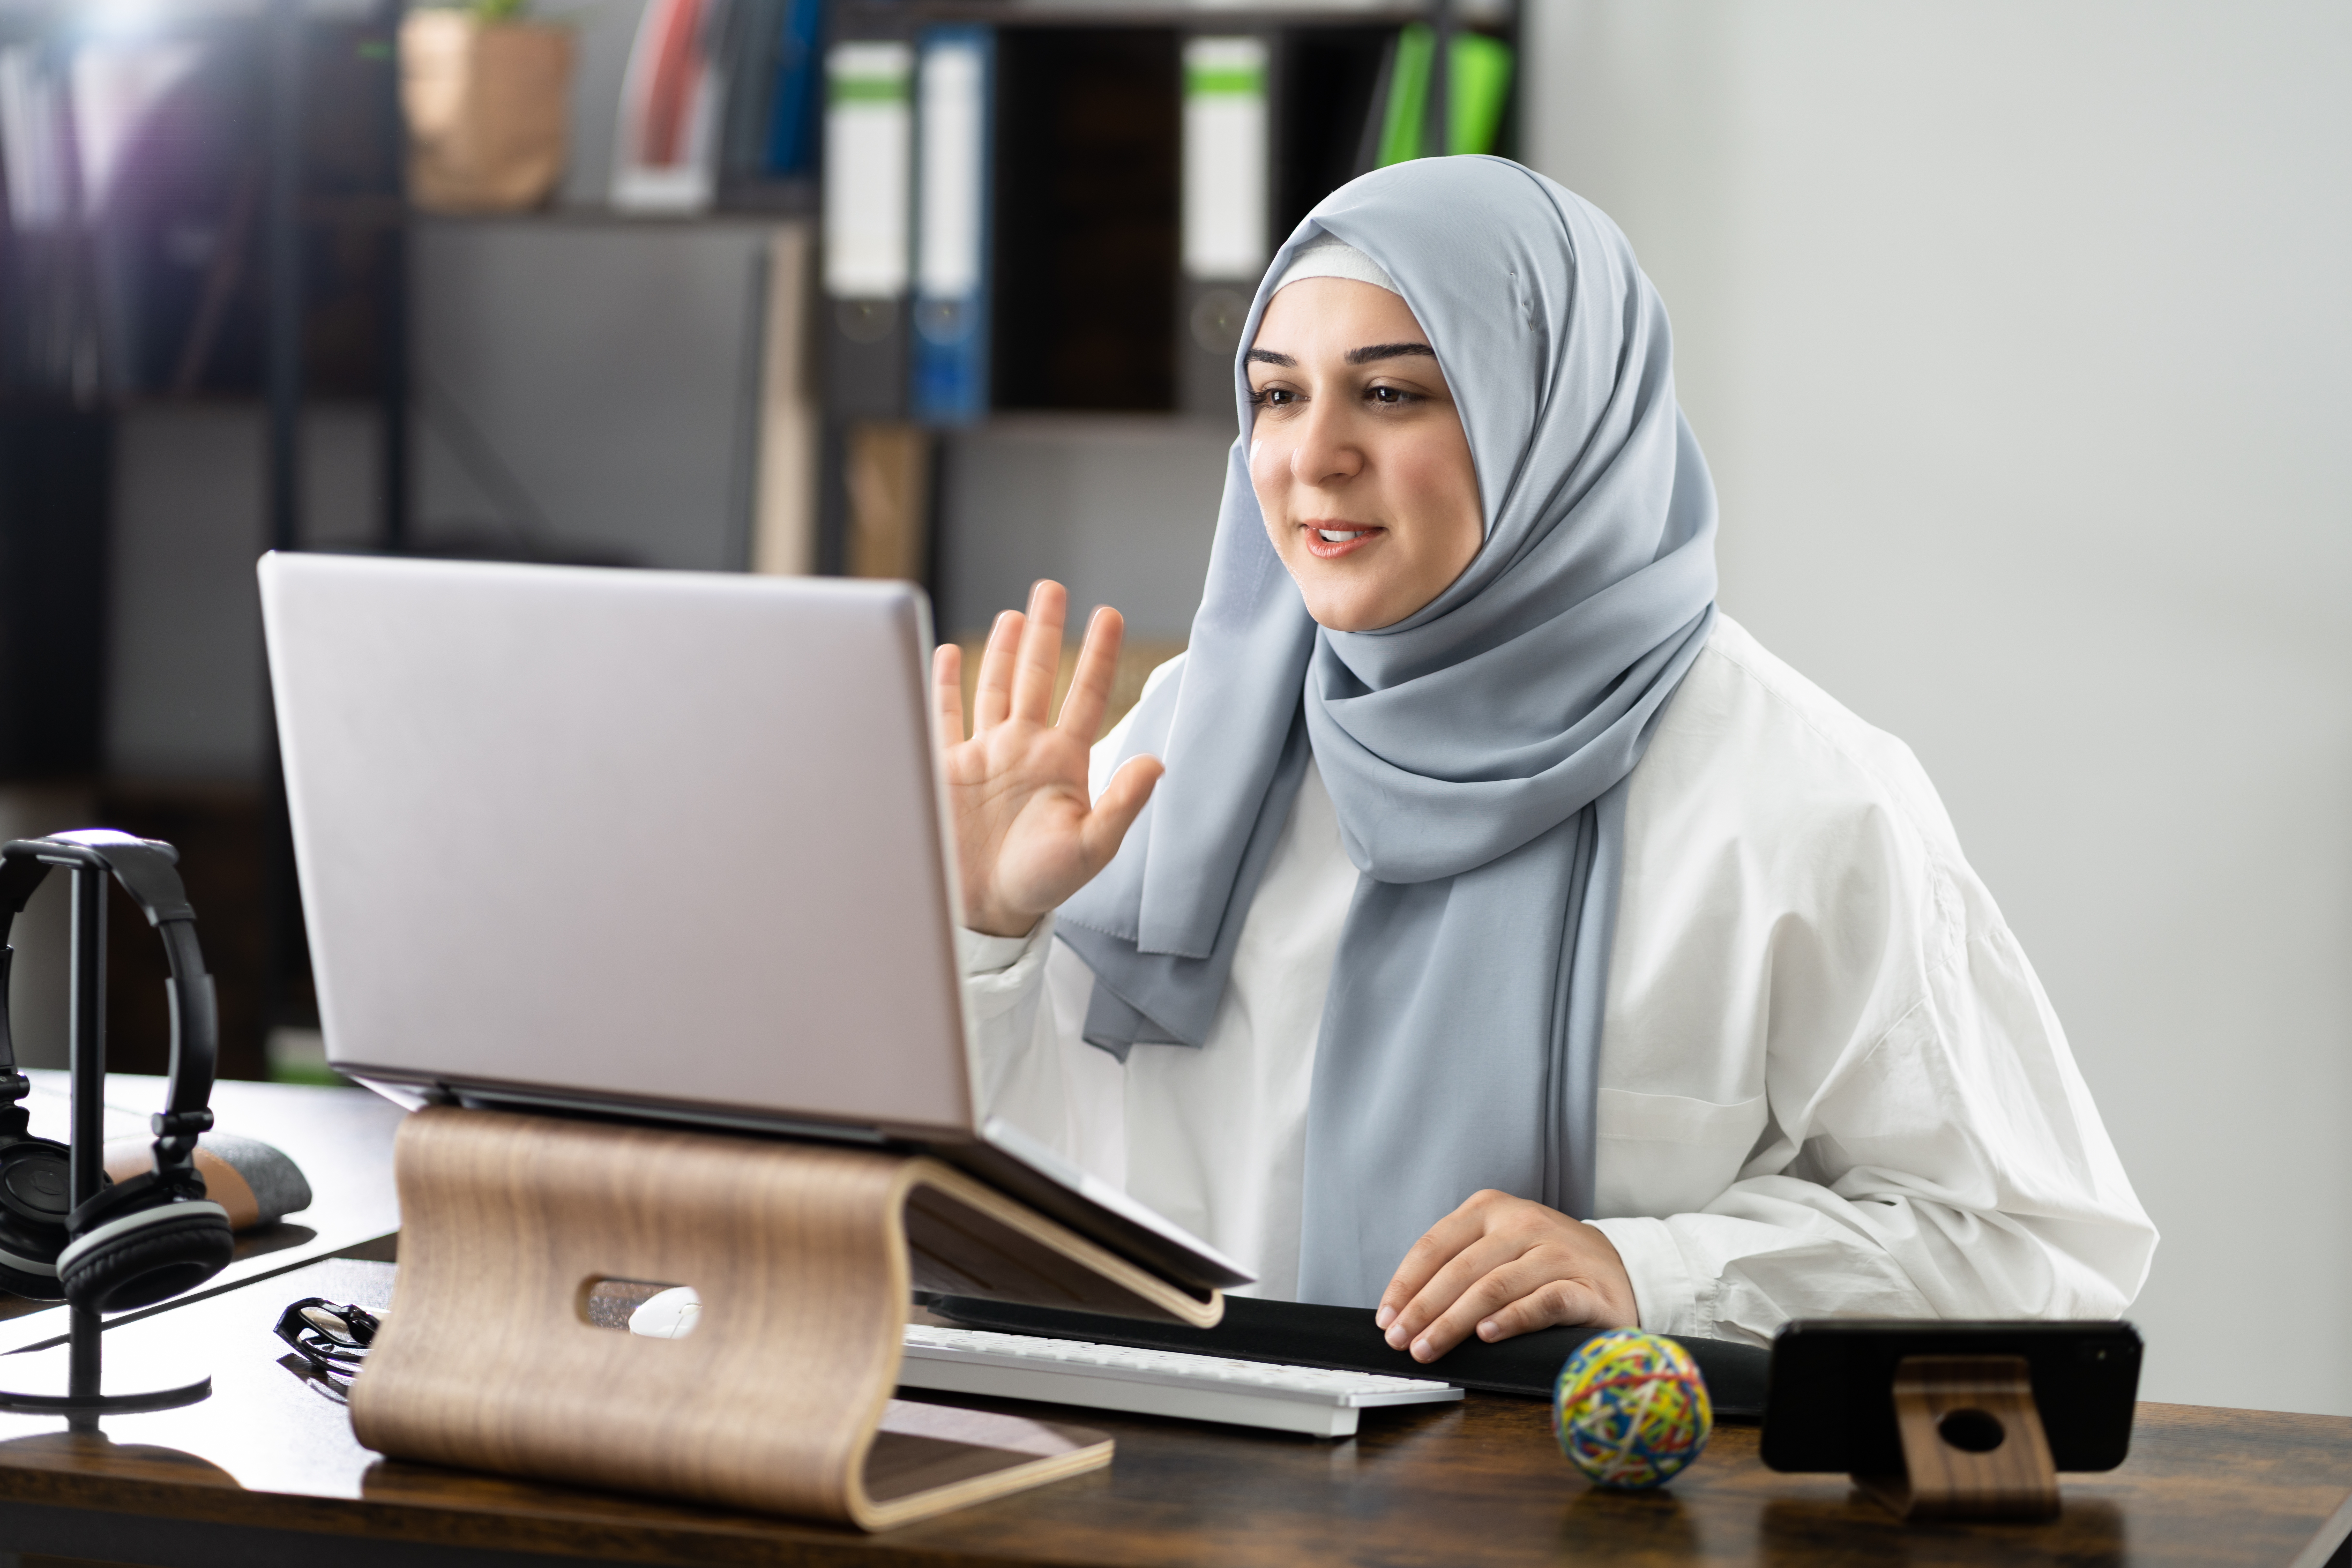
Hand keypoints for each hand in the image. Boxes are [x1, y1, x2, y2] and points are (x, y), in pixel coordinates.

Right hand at [934, 581, 1163, 937]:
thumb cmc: (1041, 885)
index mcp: (1060, 762)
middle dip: (1045, 631)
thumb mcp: (1090, 848)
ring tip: (1016, 613)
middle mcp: (1022, 749)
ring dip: (1004, 650)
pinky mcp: (945, 768)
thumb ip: (1122, 804)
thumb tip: (1156, 762)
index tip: (1110, 614)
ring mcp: (984, 755)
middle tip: (1052, 587)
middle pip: (1037, 676)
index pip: (1085, 695)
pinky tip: (948, 652)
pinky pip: (945, 716)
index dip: (1098, 655)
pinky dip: (945, 684)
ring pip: (996, 687)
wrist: (984, 910)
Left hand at [1375, 1190, 1638, 1363]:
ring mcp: (1556, 1252)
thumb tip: (1405, 1309)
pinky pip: (1542, 1302)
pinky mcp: (1585, 1285)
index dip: (1406, 1283)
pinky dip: (1510, 1320)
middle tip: (1400, 1342)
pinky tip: (1486, 1337)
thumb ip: (1458, 1266)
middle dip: (1423, 1309)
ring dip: (1455, 1322)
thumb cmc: (1545, 1262)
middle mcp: (1523, 1223)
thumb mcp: (1498, 1247)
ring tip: (1428, 1347)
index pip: (1436, 1245)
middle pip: (1460, 1269)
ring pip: (1494, 1286)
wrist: (1621, 1268)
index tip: (1386, 1318)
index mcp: (1492, 1209)